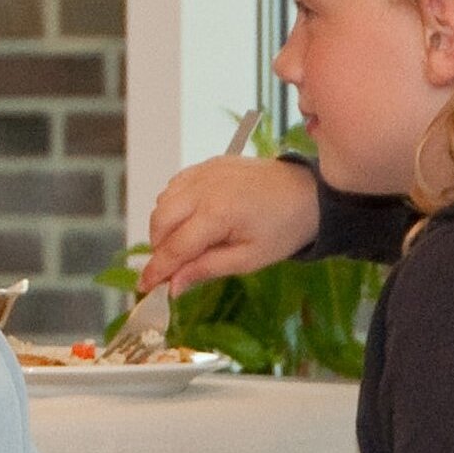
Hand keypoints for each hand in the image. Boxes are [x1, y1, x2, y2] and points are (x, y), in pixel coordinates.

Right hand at [141, 157, 319, 294]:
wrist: (308, 192)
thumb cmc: (284, 227)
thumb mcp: (249, 259)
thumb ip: (206, 270)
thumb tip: (173, 286)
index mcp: (218, 213)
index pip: (175, 247)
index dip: (157, 270)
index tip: (145, 287)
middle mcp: (204, 188)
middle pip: (160, 222)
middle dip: (159, 248)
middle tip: (173, 266)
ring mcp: (203, 173)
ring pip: (162, 202)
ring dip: (164, 226)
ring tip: (186, 242)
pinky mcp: (206, 165)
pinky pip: (174, 186)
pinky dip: (173, 205)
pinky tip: (191, 218)